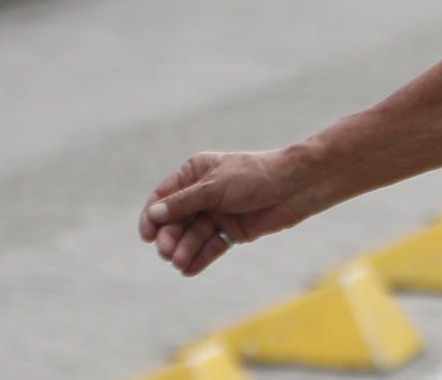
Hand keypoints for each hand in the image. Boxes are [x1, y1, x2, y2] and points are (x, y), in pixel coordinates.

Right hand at [138, 149, 312, 276]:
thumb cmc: (255, 177)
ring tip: (181, 262)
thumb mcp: (216, 187)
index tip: (147, 234)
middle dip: (170, 236)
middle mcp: (203, 193)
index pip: (164, 196)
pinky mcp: (231, 230)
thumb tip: (154, 214)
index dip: (152, 216)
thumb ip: (185, 202)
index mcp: (196, 173)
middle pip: (176, 220)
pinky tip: (189, 269)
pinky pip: (210, 246)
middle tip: (168, 252)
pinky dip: (200, 257)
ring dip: (184, 249)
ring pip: (192, 235)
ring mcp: (217, 212)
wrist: (295, 187)